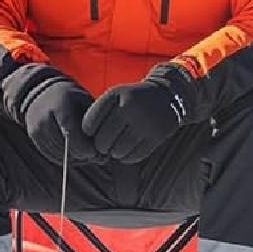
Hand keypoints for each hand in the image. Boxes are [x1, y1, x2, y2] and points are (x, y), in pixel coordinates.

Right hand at [6, 67, 97, 165]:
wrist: (43, 92)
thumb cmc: (72, 98)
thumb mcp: (85, 102)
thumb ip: (93, 122)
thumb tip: (103, 150)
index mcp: (60, 104)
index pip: (70, 130)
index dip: (83, 145)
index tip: (96, 151)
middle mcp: (44, 116)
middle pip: (63, 145)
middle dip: (81, 154)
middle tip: (96, 156)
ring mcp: (36, 128)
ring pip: (57, 153)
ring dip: (74, 159)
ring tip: (88, 155)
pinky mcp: (33, 137)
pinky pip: (50, 155)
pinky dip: (65, 159)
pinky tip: (77, 155)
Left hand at [83, 64, 198, 163]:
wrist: (167, 95)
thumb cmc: (133, 99)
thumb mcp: (116, 96)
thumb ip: (99, 114)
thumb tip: (85, 144)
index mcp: (117, 94)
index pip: (89, 123)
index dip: (88, 132)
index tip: (94, 131)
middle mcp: (131, 107)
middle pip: (103, 140)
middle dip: (101, 146)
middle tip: (105, 144)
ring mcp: (145, 122)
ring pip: (117, 151)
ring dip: (114, 153)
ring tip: (117, 146)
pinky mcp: (157, 136)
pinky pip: (133, 156)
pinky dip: (127, 157)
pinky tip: (129, 149)